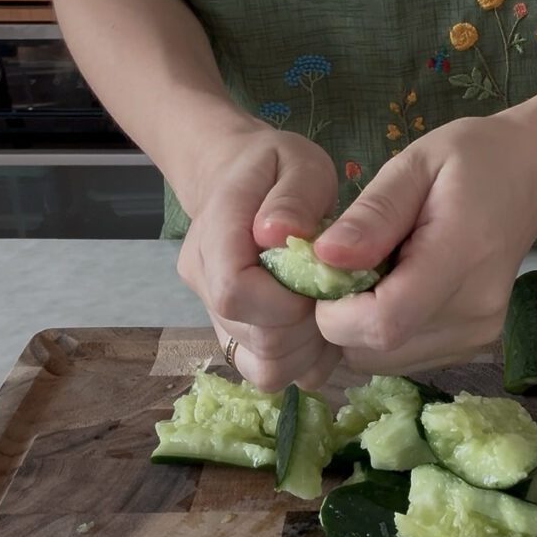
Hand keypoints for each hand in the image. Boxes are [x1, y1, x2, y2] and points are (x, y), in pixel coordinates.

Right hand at [175, 120, 342, 390]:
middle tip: (332, 292)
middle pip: (257, 337)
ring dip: (309, 348)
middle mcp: (204, 283)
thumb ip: (294, 197)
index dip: (287, 300)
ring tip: (326, 308)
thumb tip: (279, 234)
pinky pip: (269, 373)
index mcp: (214, 235)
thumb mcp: (298, 164)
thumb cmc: (278, 170)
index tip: (320, 281)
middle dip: (309, 325)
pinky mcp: (235, 339)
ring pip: (265, 367)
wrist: (244, 182)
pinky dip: (303, 360)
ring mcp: (216, 317)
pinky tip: (317, 328)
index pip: (235, 292)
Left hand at [312, 112, 536, 373]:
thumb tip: (323, 256)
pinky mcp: (472, 346)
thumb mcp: (414, 165)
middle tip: (346, 266)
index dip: (335, 311)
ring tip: (375, 274)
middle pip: (376, 349)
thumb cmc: (471, 160)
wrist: (531, 177)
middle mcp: (474, 312)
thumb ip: (372, 215)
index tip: (323, 272)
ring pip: (383, 361)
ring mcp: (477, 336)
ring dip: (359, 327)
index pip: (384, 322)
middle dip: (340, 317)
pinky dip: (382, 332)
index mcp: (461, 258)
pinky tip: (395, 290)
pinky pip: (402, 358)